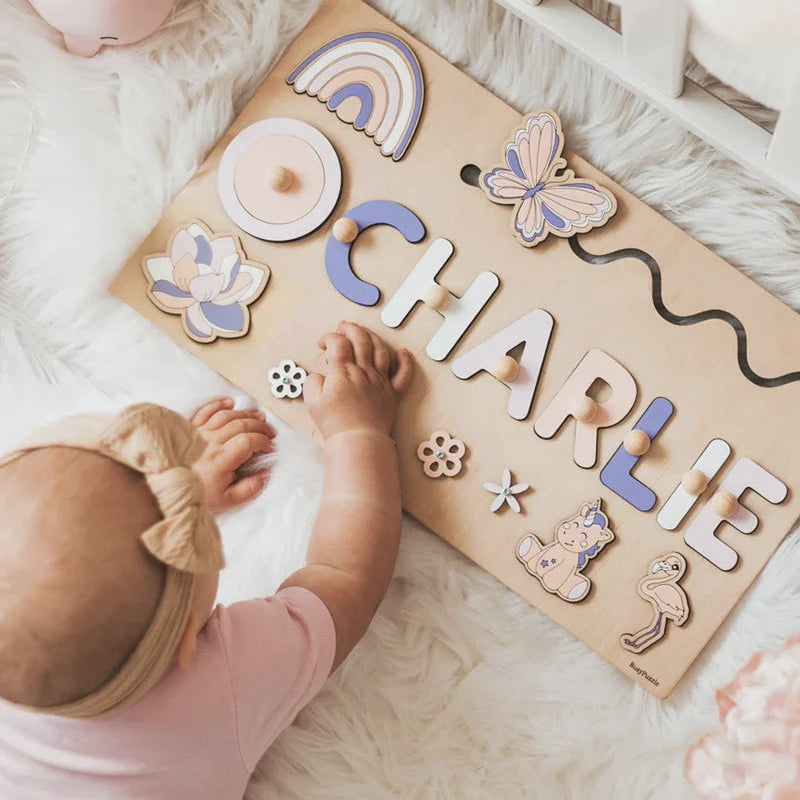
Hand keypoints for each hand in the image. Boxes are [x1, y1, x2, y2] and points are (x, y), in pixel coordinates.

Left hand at [189, 398, 275, 512]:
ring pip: (227, 415)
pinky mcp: (190, 430)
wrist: (170, 491)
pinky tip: (230, 403)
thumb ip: (250, 488)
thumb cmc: (197, 495)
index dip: (264, 442)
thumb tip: (265, 474)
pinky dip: (219, 405)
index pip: (248, 441)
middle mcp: (210, 443)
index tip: (270, 448)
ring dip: (245, 414)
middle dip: (260, 426)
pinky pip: (206, 411)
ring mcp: (200, 434)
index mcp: (220, 460)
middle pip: (241, 424)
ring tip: (258, 417)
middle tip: (270, 432)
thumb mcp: (227, 500)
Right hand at [304, 321, 413, 438]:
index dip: (329, 337)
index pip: (338, 343)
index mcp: (343, 372)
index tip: (323, 343)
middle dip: (350, 328)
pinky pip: (403, 375)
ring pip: (380, 350)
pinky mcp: (391, 394)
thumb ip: (313, 382)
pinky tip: (403, 352)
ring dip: (372, 336)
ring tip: (364, 332)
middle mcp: (363, 372)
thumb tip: (321, 376)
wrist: (358, 440)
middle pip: (360, 340)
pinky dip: (405, 361)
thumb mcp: (312, 401)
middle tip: (343, 326)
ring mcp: (380, 381)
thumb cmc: (335, 423)